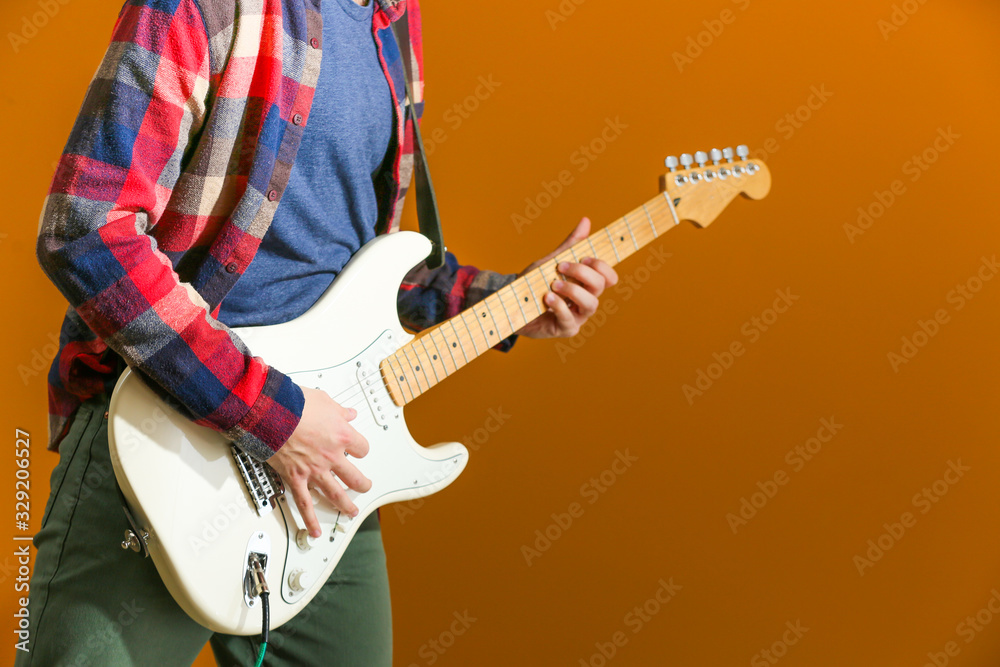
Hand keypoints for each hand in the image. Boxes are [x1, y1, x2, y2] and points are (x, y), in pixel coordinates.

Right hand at [267, 386, 371, 537]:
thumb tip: (348, 413)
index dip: (361, 449)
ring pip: (336, 494)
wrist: (270, 413)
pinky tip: (315, 531)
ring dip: (345, 505)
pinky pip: (305, 504)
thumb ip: (338, 411)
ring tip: (351, 512)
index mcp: (341, 436)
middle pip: (355, 477)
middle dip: (362, 483)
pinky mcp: (296, 478)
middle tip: (364, 486)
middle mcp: (331, 456)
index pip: (362, 448)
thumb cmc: (294, 404)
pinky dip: (310, 520)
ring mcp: (315, 470)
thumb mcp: (323, 400)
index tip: (358, 450)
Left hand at [516, 217, 618, 338]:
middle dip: (582, 272)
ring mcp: (578, 316)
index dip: (602, 265)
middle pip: (601, 286)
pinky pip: (570, 318)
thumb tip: (586, 221)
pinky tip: (547, 297)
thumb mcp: (551, 261)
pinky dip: (559, 305)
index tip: (584, 257)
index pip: (609, 276)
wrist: (511, 304)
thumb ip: (570, 245)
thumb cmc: (534, 283)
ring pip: (591, 303)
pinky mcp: (565, 329)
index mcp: (587, 284)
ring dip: (573, 289)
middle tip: (561, 266)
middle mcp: (586, 300)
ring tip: (553, 284)